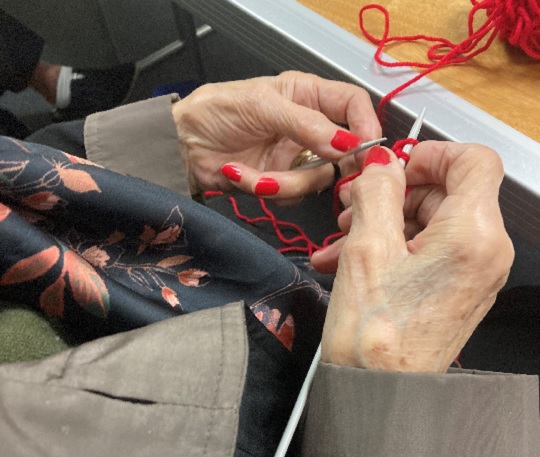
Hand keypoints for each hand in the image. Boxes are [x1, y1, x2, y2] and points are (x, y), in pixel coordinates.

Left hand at [172, 71, 380, 202]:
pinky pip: (291, 196)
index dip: (365, 125)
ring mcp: (294, 158)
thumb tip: (345, 142)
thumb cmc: (215, 112)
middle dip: (329, 166)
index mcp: (306, 96)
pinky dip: (267, 190)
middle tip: (317, 171)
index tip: (366, 148)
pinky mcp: (279, 182)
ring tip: (253, 173)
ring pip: (316, 180)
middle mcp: (307, 128)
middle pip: (343, 151)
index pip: (352, 105)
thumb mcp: (262, 106)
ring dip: (284, 182)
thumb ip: (307, 124)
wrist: (183, 147)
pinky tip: (244, 176)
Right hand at [320, 142, 513, 371]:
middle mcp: (485, 252)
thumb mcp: (366, 248)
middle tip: (351, 208)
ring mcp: (473, 273)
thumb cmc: (374, 335)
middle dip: (393, 194)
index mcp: (472, 235)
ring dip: (383, 222)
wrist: (379, 396)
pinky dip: (391, 246)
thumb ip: (377, 191)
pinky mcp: (455, 289)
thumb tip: (383, 164)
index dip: (430, 154)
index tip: (393, 167)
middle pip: (446, 192)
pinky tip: (349, 259)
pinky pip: (427, 250)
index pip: (473, 161)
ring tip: (340, 241)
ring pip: (430, 222)